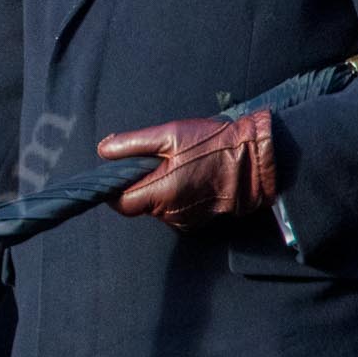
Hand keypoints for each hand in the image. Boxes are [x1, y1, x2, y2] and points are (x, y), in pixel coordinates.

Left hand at [96, 110, 275, 228]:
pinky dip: (172, 196)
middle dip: (138, 184)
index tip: (118, 173)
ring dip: (156, 190)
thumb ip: (132, 144)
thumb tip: (104, 151)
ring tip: (175, 167)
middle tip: (153, 161)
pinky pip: (172, 211)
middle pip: (137, 203)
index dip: (113, 189)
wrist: (254, 162)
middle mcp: (170, 213)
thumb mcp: (168, 135)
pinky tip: (186, 177)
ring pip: (155, 207)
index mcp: (160, 192)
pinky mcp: (196, 222)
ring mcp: (184, 220)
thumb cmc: (213, 145)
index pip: (120, 203)